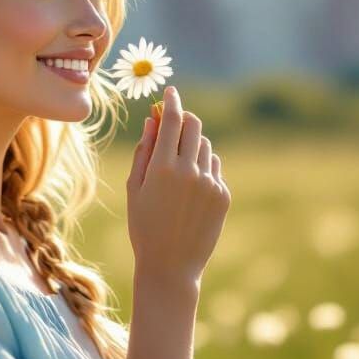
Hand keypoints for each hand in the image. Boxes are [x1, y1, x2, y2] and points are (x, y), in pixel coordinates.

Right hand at [127, 85, 229, 282]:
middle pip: (194, 126)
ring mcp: (210, 183)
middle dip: (185, 118)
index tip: (170, 92)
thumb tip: (152, 121)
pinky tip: (189, 190)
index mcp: (162, 168)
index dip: (171, 102)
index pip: (172, 120)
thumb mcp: (134, 189)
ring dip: (193, 145)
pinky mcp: (223, 195)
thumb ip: (144, 152)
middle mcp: (189, 171)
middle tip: (176, 122)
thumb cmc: (144, 227)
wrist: (171, 265)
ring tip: (178, 168)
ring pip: (205, 147)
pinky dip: (203, 168)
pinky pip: (214, 168)